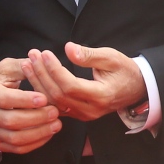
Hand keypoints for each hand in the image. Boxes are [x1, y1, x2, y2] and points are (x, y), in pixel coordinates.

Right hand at [0, 58, 59, 152]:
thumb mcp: (5, 68)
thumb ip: (22, 66)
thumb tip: (39, 63)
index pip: (5, 99)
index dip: (25, 100)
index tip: (44, 98)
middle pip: (12, 121)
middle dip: (36, 118)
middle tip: (55, 112)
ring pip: (15, 138)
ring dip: (38, 133)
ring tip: (56, 125)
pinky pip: (17, 149)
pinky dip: (35, 144)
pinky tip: (47, 134)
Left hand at [20, 42, 145, 121]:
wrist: (136, 88)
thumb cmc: (124, 70)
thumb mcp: (111, 57)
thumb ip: (89, 55)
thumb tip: (68, 48)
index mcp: (101, 96)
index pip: (70, 86)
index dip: (54, 70)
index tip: (45, 53)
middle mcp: (90, 110)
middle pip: (58, 95)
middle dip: (42, 74)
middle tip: (32, 55)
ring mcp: (83, 115)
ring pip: (54, 103)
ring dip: (38, 82)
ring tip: (27, 63)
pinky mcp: (77, 114)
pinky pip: (56, 105)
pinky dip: (42, 92)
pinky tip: (33, 77)